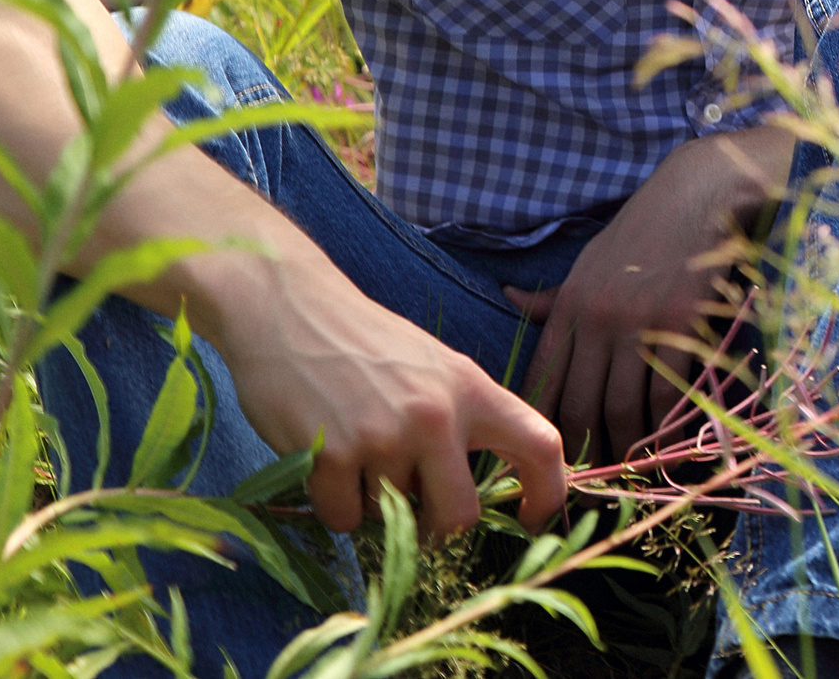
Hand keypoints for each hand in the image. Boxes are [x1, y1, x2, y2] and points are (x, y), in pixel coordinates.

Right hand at [213, 272, 564, 539]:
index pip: (540, 444)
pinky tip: (325, 460)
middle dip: (437, 529)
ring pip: (392, 517)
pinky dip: (334, 503)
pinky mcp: (332, 454)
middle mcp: (437, 415)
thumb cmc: (366, 343)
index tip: (532, 519)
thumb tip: (485, 492)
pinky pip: (344, 518)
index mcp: (472, 390)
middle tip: (415, 513)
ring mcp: (384, 436)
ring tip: (356, 451)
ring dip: (374, 502)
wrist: (289, 309)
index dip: (548, 493)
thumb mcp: (436, 368)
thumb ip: (466, 419)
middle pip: (460, 516)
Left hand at [507, 124, 791, 462]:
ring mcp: (639, 323)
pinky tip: (670, 444)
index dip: (543, 427)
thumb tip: (507, 296)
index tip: (548, 459)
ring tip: (631, 471)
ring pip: (622, 407)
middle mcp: (596, 319)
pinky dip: (667, 425)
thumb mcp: (588, 261)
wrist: (696, 195)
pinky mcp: (681, 324)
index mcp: (569, 307)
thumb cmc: (642, 230)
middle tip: (594, 481)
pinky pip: (667, 392)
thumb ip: (553, 295)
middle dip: (585, 451)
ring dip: (627, 447)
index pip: (542, 381)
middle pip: (579, 405)